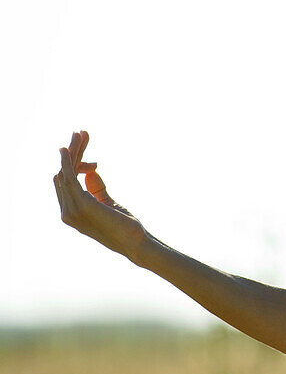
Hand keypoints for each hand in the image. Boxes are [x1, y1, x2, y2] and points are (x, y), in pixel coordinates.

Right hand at [54, 131, 148, 262]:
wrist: (134, 241)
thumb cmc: (123, 224)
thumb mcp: (106, 201)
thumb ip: (95, 187)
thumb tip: (89, 170)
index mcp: (71, 212)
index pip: (66, 181)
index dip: (75, 161)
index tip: (87, 145)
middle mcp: (67, 212)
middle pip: (64, 174)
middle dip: (73, 151)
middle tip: (81, 132)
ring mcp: (71, 210)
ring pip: (66, 172)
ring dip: (72, 151)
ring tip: (80, 133)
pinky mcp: (81, 205)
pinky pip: (69, 179)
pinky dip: (68, 162)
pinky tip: (68, 149)